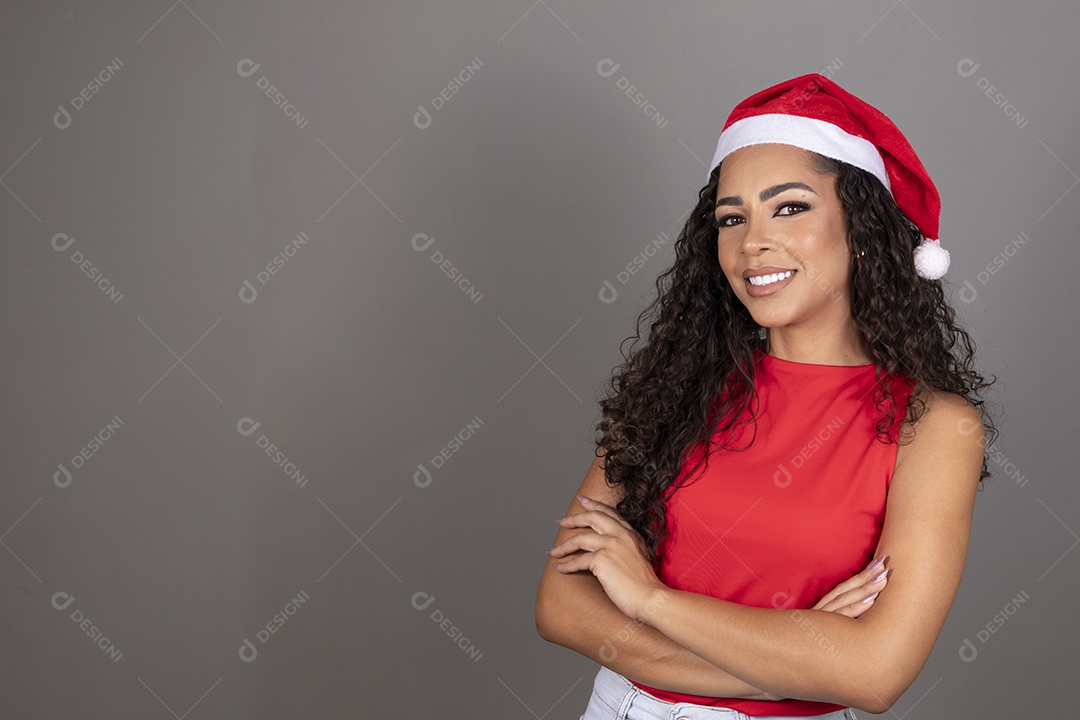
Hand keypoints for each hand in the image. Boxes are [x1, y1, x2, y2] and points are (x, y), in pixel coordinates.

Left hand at [547, 494, 665, 622]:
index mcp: (630, 534)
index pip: (609, 513)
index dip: (594, 505)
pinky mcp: (601, 559)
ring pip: (580, 539)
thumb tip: (607, 549)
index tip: (582, 500)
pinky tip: (559, 568)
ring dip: (564, 546)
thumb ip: (626, 547)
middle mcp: (620, 535)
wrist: (650, 597)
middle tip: (562, 521)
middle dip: (574, 519)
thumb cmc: (645, 584)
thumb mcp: (638, 556)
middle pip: (592, 518)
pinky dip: (566, 565)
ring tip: (553, 551)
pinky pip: (577, 560)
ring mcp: (610, 545)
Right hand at [758, 557, 889, 700]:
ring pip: (846, 603)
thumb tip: (839, 623)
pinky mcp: (822, 633)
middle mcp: (820, 616)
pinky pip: (842, 619)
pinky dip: (856, 608)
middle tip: (884, 566)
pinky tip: (870, 601)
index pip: (841, 591)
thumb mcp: (805, 635)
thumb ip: (820, 627)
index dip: (858, 579)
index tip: (875, 566)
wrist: (766, 659)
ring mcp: (821, 624)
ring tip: (882, 579)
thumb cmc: (790, 651)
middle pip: (845, 593)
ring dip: (865, 589)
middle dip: (866, 579)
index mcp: (818, 614)